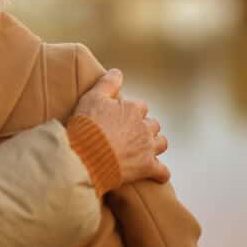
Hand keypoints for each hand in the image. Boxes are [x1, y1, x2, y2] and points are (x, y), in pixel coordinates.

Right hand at [73, 69, 169, 185]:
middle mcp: (144, 127)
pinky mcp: (146, 167)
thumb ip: (107, 83)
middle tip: (130, 133)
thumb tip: (118, 72)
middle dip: (144, 127)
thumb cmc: (87, 126)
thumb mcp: (92, 97)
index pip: (139, 106)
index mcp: (132, 109)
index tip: (120, 117)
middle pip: (152, 124)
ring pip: (161, 143)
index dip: (130, 111)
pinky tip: (157, 174)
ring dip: (155, 145)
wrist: (85, 155)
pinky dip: (160, 173)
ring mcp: (147, 148)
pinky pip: (162, 171)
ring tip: (145, 148)